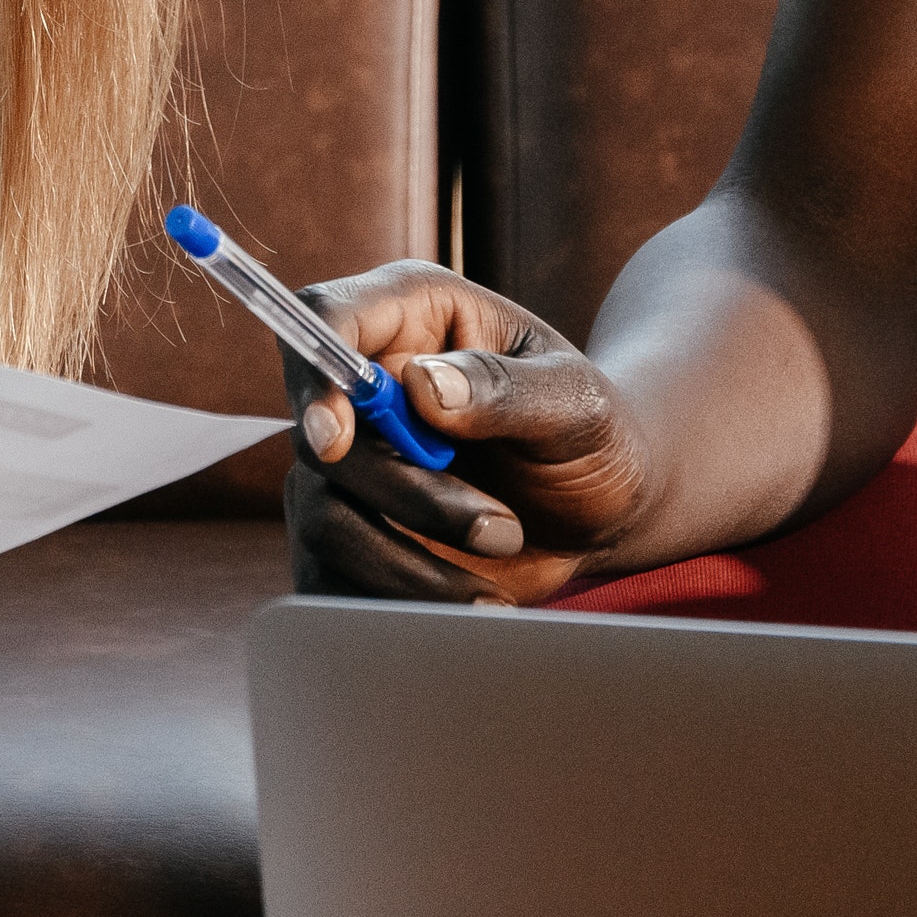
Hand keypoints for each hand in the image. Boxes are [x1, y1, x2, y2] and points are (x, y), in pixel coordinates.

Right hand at [280, 262, 649, 605]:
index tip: (336, 436)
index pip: (325, 318)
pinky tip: (475, 599)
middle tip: (499, 525)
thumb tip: (420, 384)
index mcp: (413, 316)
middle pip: (321, 438)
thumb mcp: (575, 402)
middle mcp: (366, 386)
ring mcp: (353, 466)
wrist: (601, 509)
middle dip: (406, 494)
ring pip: (325, 518)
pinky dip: (401, 600)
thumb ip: (504, 387)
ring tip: (503, 554)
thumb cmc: (591, 433)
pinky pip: (334, 580)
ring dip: (412, 557)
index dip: (314, 372)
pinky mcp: (353, 536)